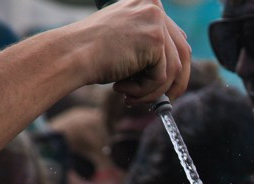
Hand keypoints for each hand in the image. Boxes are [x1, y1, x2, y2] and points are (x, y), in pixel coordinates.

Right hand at [67, 0, 191, 104]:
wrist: (70, 55)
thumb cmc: (91, 53)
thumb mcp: (127, 42)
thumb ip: (151, 47)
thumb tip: (177, 70)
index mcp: (147, 2)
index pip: (176, 38)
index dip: (174, 67)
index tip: (167, 87)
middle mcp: (154, 6)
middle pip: (183, 52)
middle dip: (174, 83)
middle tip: (159, 102)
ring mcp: (155, 20)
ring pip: (173, 69)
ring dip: (153, 91)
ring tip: (129, 96)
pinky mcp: (155, 39)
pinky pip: (162, 77)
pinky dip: (145, 91)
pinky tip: (122, 88)